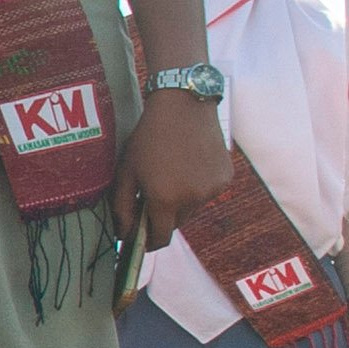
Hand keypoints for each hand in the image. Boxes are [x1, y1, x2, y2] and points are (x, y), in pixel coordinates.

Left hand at [111, 90, 230, 257]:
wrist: (183, 105)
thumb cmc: (148, 137)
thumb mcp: (127, 171)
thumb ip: (122, 207)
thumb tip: (124, 235)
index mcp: (165, 200)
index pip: (160, 238)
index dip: (150, 242)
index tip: (142, 239)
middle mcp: (192, 199)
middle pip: (176, 224)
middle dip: (163, 216)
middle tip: (153, 195)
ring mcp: (212, 190)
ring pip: (193, 209)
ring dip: (181, 201)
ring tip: (172, 173)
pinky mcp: (226, 178)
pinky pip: (207, 193)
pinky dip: (198, 187)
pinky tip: (190, 164)